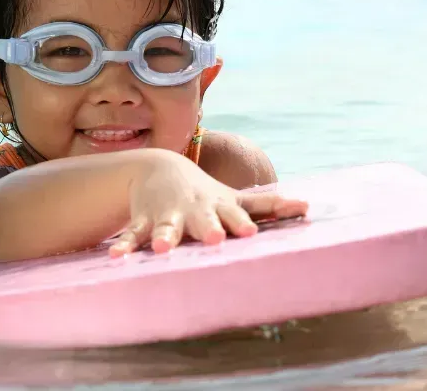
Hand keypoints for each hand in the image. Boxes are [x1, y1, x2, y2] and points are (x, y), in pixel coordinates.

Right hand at [109, 152, 307, 256]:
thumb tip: (308, 206)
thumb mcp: (233, 197)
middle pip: (201, 220)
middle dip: (207, 228)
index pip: (233, 214)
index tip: (250, 233)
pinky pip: (134, 233)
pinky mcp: (145, 219)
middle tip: (213, 238)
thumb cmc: (206, 192)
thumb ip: (268, 205)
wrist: (162, 168)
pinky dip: (127, 245)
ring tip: (163, 248)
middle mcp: (195, 210)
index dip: (240, 223)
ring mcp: (168, 214)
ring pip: (167, 226)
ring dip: (165, 236)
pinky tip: (118, 258)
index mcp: (218, 206)